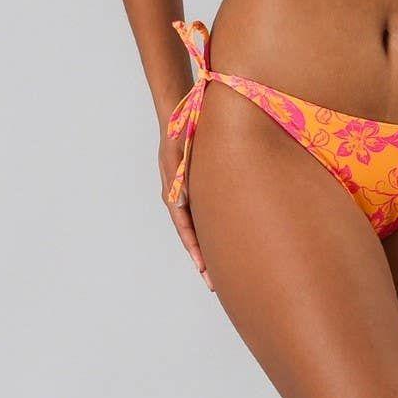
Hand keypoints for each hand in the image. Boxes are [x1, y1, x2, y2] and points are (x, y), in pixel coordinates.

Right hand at [159, 134, 213, 291]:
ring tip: (219, 270)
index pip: (185, 230)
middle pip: (192, 235)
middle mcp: (179, 198)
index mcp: (174, 194)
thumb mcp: (178, 152)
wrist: (180, 114)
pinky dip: (210, 231)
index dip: (196, 251)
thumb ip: (180, 176)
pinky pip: (203, 215)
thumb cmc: (179, 131)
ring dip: (207, 248)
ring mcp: (187, 194)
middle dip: (202, 259)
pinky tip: (224, 239)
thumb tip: (183, 201)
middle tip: (214, 283)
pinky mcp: (196, 186)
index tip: (205, 271)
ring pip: (198, 228)